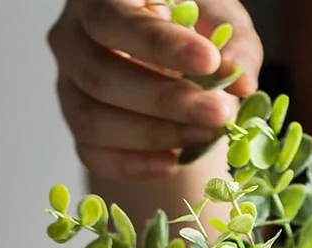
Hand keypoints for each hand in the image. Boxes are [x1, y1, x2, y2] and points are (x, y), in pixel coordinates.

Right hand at [48, 0, 262, 180]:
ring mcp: (69, 85)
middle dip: (165, 101)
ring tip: (207, 136)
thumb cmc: (195, 30)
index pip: (115, 19)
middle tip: (219, 114)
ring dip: (153, 135)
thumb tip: (243, 84)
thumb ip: (235, 46)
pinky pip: (92, 153)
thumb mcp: (222, 22)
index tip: (209, 61)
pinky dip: (133, 164)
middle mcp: (72, 38)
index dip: (160, 45)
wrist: (178, 61)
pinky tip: (173, 163)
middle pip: (100, 75)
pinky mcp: (79, 126)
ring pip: (91, 118)